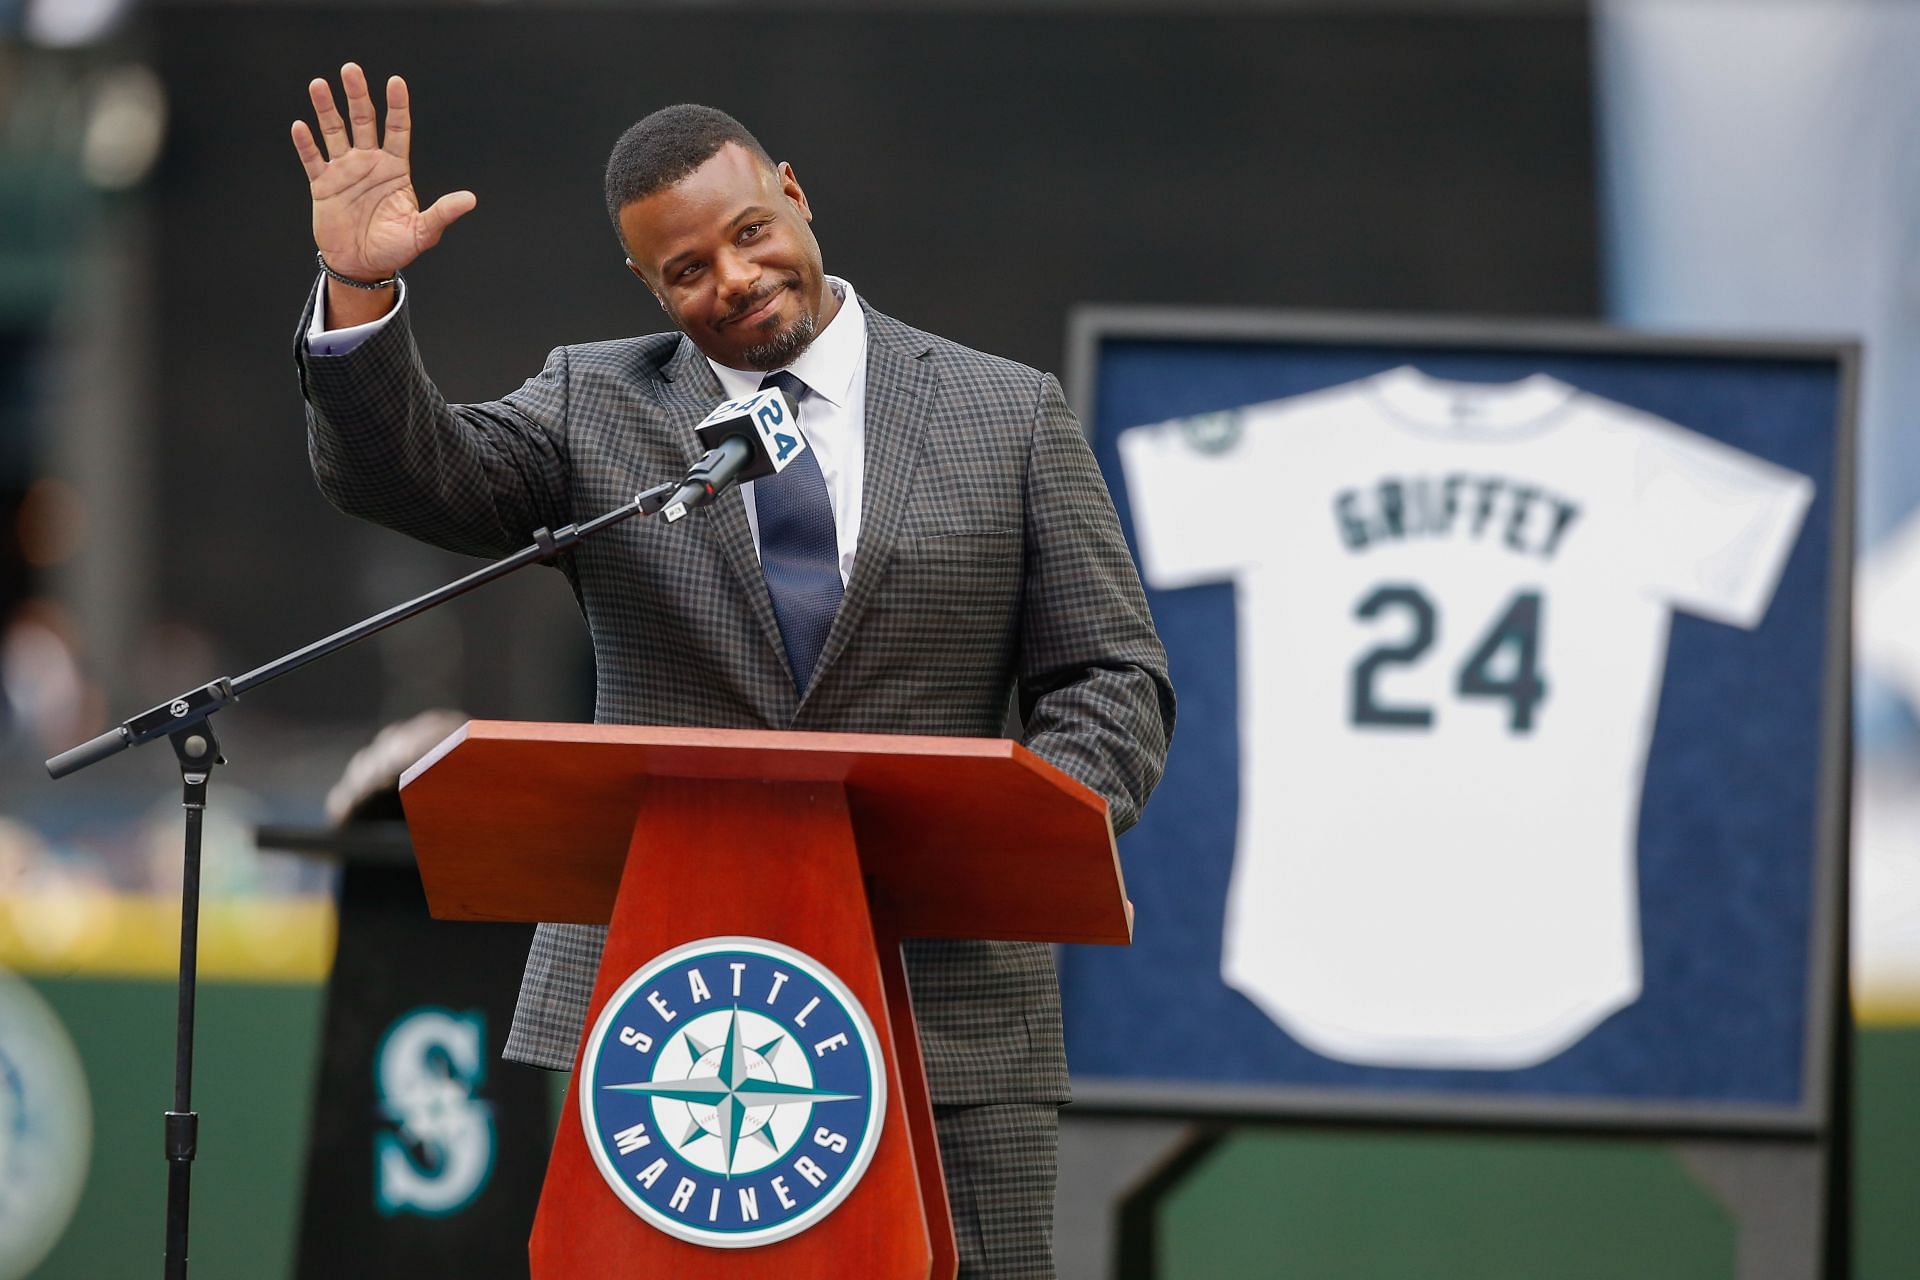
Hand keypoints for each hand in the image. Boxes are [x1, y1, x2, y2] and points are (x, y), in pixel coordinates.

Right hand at [291, 63, 474, 282]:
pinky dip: (306, 143)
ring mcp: (344, 171)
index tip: (396, 81)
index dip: (397, 106)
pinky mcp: (323, 184)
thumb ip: (443, 212)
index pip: (397, 129)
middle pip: (363, 121)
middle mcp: (369, 163)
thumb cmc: (394, 248)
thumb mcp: (423, 232)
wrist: (362, 266)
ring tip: (319, 85)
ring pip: (334, 132)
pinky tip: (300, 126)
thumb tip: (471, 199)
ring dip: (326, 109)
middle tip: (351, 69)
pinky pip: (313, 159)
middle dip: (357, 95)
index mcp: (395, 169)